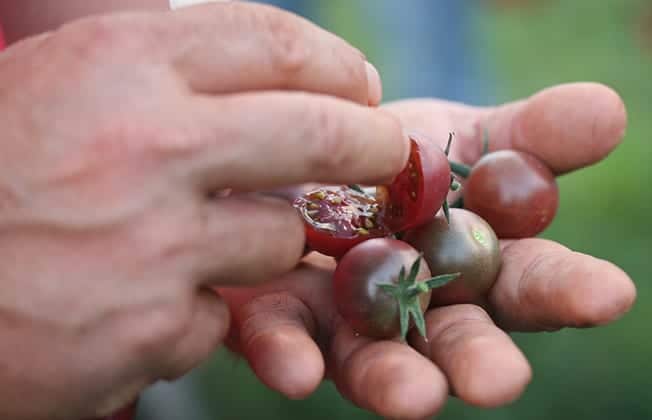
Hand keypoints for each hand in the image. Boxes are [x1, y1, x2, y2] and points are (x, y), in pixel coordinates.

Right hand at [0, 3, 406, 418]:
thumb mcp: (56, 86)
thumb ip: (160, 78)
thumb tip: (277, 79)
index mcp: (117, 61)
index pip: (275, 41)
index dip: (336, 66)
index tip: (363, 88)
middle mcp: (148, 143)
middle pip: (320, 131)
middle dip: (373, 143)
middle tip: (390, 151)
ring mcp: (154, 243)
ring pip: (276, 239)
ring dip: (258, 243)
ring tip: (184, 243)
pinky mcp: (146, 330)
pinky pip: (216, 316)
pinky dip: (192, 311)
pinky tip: (126, 304)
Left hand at [220, 82, 635, 418]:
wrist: (306, 152)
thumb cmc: (401, 156)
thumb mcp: (467, 135)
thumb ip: (533, 134)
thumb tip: (612, 109)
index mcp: (479, 265)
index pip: (532, 281)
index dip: (569, 288)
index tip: (610, 294)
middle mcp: (421, 308)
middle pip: (457, 340)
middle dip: (479, 360)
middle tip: (500, 382)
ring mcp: (348, 319)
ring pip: (374, 358)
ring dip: (394, 380)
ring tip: (415, 398)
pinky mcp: (278, 315)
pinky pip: (283, 340)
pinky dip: (291, 354)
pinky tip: (299, 370)